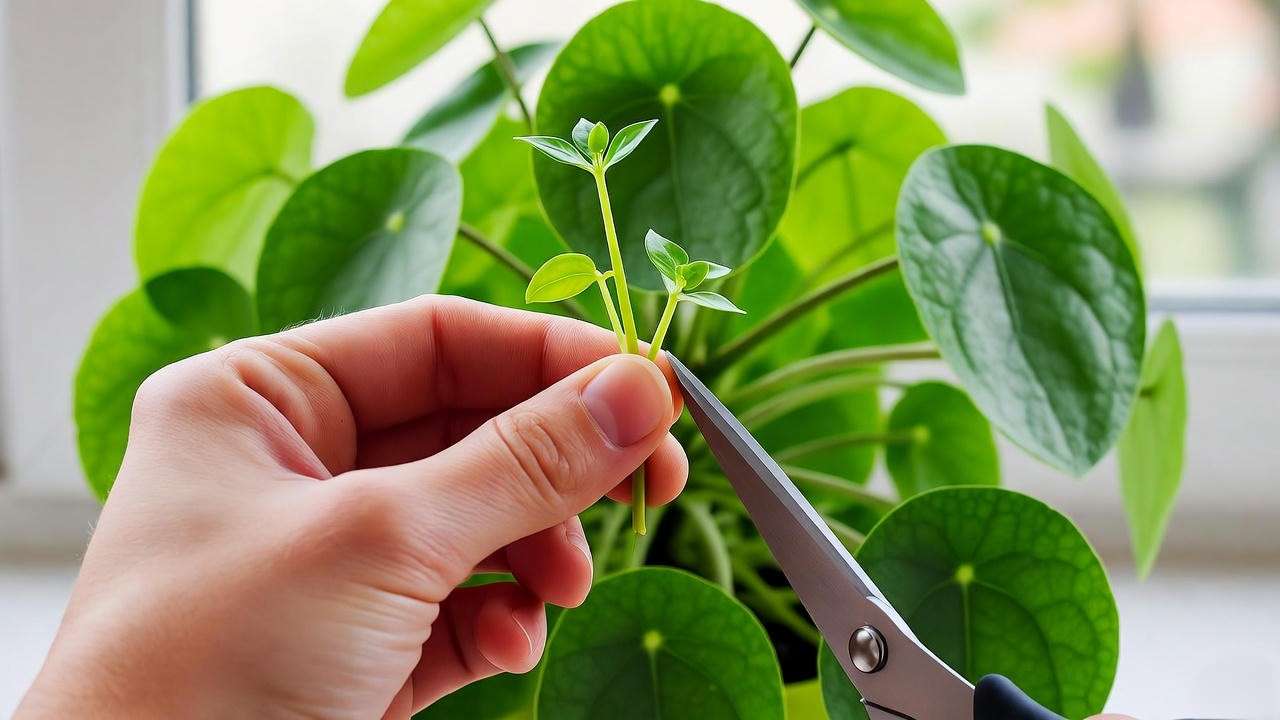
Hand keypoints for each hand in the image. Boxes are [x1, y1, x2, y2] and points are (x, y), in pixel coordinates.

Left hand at [18, 296, 686, 718]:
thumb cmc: (208, 669)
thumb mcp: (381, 541)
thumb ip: (523, 462)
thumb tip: (640, 392)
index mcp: (260, 399)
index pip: (436, 339)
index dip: (548, 357)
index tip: (647, 388)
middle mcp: (294, 466)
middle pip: (469, 429)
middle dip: (556, 466)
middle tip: (650, 482)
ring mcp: (330, 559)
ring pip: (478, 519)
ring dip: (538, 550)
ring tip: (560, 589)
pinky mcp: (359, 642)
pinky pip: (462, 603)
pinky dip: (504, 620)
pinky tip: (510, 647)